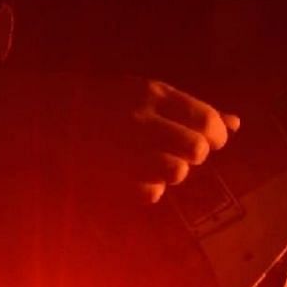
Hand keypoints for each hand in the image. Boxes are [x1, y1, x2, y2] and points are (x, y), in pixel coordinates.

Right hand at [37, 73, 240, 204]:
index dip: (217, 135)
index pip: (205, 119)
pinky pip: (150, 192)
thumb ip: (192, 108)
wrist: (49, 113)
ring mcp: (123, 150)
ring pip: (176, 173)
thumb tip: (236, 123)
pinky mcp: (109, 177)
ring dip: (174, 171)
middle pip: (196, 150)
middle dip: (197, 154)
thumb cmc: (110, 102)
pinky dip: (151, 188)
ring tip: (158, 162)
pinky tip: (138, 175)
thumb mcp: (150, 94)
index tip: (213, 140)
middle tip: (184, 151)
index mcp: (152, 93)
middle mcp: (140, 120)